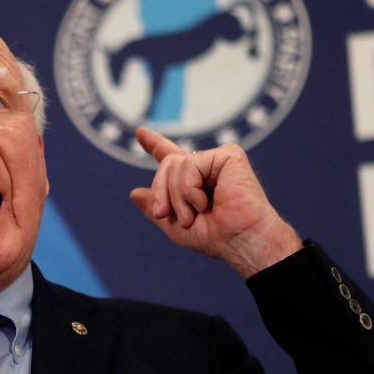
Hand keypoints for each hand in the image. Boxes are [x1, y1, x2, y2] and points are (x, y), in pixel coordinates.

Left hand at [129, 127, 302, 277]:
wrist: (239, 241)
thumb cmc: (214, 237)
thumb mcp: (174, 225)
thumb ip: (155, 206)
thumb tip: (134, 193)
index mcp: (195, 181)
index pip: (171, 158)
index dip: (155, 144)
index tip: (140, 132)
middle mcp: (206, 167)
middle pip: (167, 164)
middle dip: (160, 191)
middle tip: (165, 214)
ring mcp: (218, 159)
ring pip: (175, 164)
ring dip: (177, 195)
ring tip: (194, 213)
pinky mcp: (229, 155)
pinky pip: (190, 163)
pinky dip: (189, 188)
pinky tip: (204, 202)